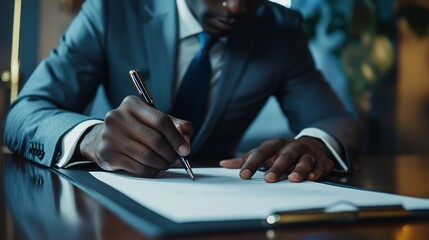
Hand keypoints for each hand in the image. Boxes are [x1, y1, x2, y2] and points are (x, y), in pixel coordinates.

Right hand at [77, 96, 192, 176]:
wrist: (101, 139)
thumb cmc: (136, 129)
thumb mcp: (155, 120)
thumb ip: (176, 126)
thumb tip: (186, 140)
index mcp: (132, 104)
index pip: (161, 121)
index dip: (176, 137)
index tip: (185, 150)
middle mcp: (118, 117)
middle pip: (155, 140)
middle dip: (171, 153)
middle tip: (176, 159)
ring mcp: (110, 136)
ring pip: (148, 156)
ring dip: (162, 164)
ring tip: (166, 163)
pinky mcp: (108, 154)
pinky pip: (138, 167)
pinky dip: (151, 170)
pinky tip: (153, 168)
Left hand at [219, 137, 334, 182]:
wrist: (313, 144)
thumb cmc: (283, 152)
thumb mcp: (265, 152)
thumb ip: (246, 159)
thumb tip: (224, 164)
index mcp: (275, 145)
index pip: (261, 153)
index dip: (252, 163)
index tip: (243, 175)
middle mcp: (291, 147)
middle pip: (284, 156)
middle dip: (277, 167)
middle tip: (269, 179)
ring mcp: (307, 154)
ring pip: (304, 160)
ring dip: (300, 169)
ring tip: (294, 178)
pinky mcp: (322, 161)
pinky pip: (320, 166)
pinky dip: (317, 171)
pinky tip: (313, 177)